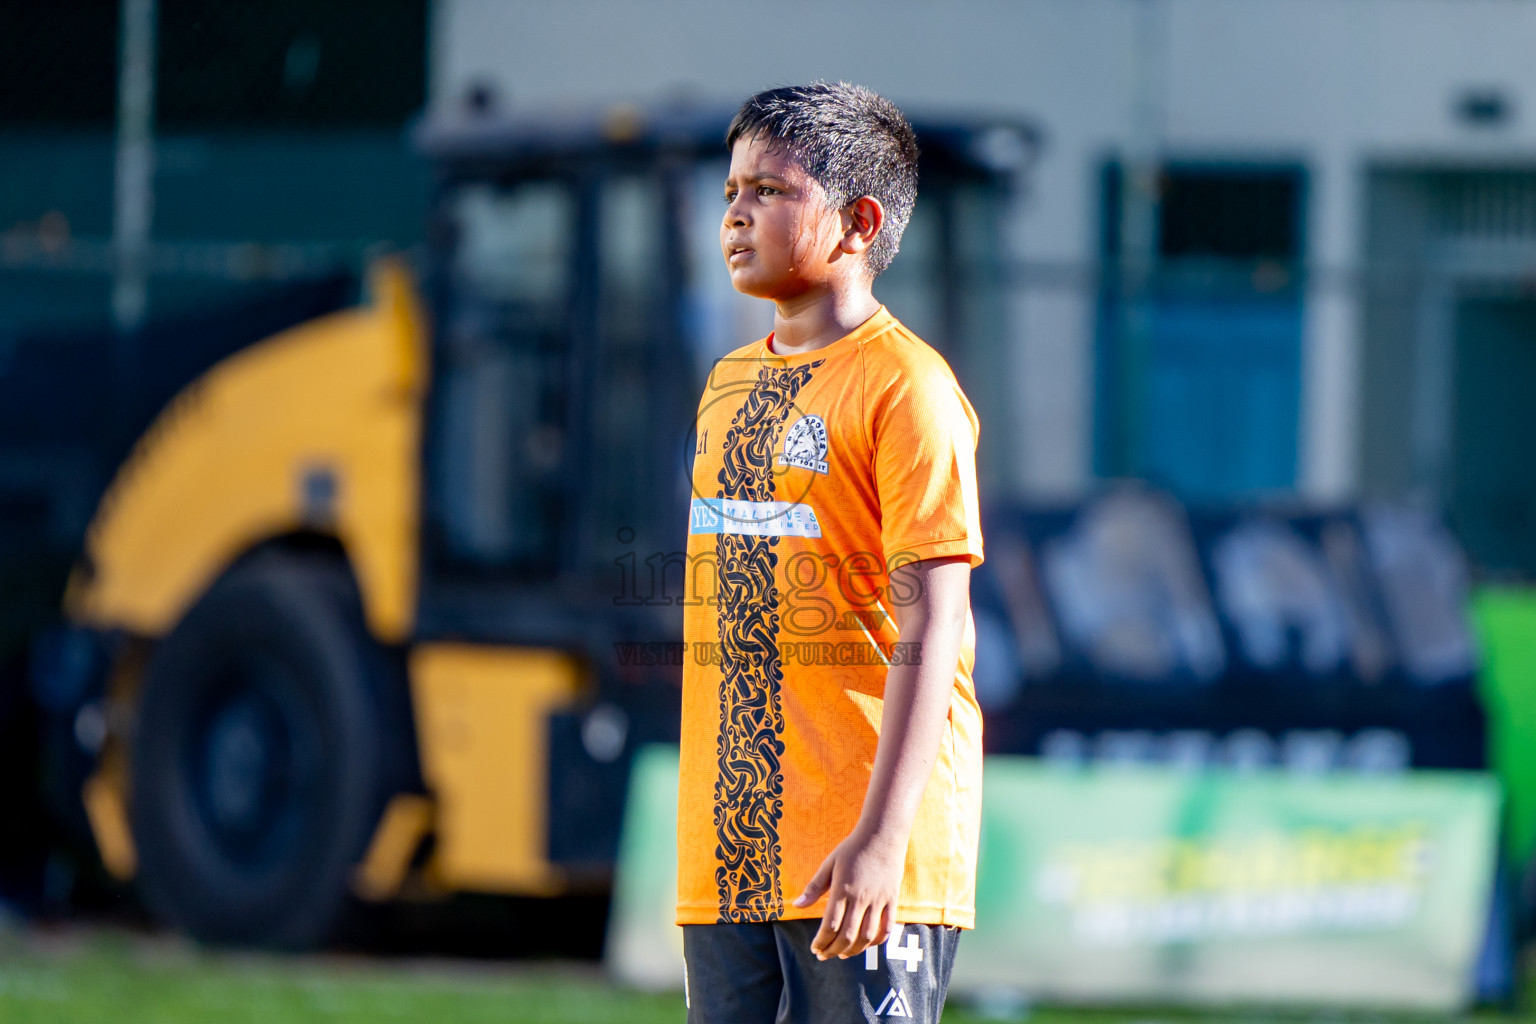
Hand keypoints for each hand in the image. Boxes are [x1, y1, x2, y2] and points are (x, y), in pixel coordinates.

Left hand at [791, 827, 905, 959]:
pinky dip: (877, 941)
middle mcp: (861, 898)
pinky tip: (865, 944)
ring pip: (867, 936)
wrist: (882, 835)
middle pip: (848, 935)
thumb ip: (814, 887)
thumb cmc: (852, 849)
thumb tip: (797, 905)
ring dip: (854, 951)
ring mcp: (879, 900)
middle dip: (833, 950)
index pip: (830, 925)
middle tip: (824, 955)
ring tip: (842, 955)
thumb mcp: (829, 864)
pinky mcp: (892, 900)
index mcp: (843, 889)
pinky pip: (887, 928)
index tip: (814, 948)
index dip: (821, 941)